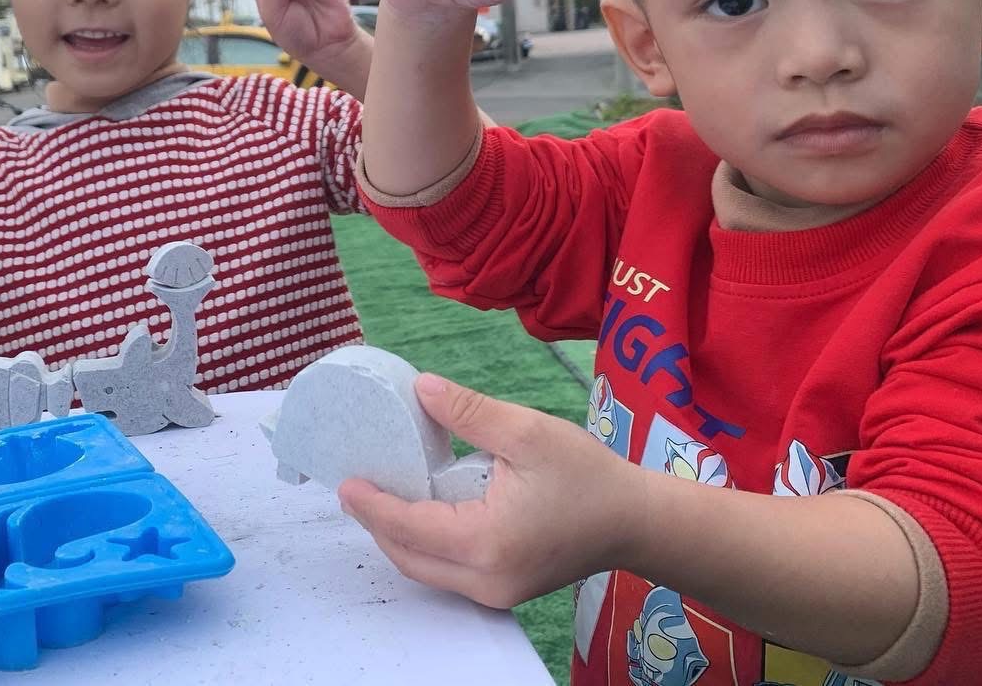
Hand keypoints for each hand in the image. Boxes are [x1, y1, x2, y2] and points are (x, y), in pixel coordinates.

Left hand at [337, 374, 640, 609]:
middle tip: (354, 488)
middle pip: (409, 558)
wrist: (635, 520)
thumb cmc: (588, 476)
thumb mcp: (527, 431)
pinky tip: (419, 513)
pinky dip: (425, 545)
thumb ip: (469, 412)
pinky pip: (448, 572)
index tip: (346, 482)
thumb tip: (420, 390)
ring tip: (379, 497)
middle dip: (377, 524)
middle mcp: (486, 580)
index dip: (373, 505)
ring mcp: (496, 592)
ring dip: (399, 537)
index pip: (409, 528)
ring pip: (426, 570)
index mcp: (487, 543)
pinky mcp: (504, 588)